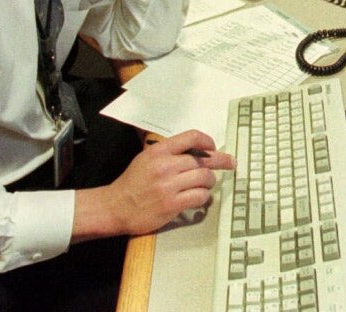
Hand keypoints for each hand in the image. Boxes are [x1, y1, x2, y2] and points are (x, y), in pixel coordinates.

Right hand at [71, 130, 234, 240]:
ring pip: (204, 178)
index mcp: (159, 151)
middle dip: (220, 161)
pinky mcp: (172, 204)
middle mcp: (165, 166)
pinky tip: (200, 197)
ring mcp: (169, 186)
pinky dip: (204, 197)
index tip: (214, 147)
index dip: (208, 141)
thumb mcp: (146, 158)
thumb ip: (168, 152)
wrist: (115, 207)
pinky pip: (199, 197)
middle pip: (203, 159)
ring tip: (207, 184)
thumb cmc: (132, 183)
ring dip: (210, 181)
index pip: (191, 137)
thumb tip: (194, 149)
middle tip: (230, 162)